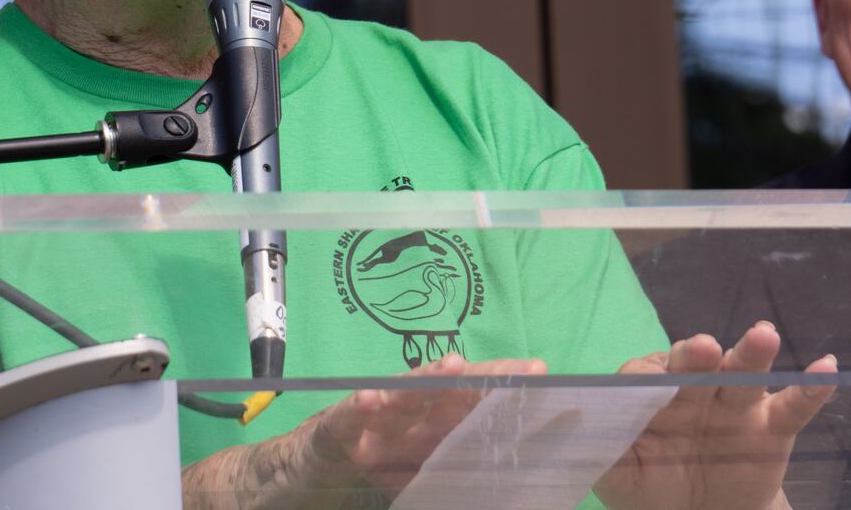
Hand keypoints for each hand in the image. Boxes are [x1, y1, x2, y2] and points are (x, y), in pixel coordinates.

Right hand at [182, 353, 545, 509]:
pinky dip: (359, 407)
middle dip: (490, 378)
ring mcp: (370, 417)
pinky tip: (372, 398)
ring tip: (456, 368)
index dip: (513, 395)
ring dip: (429, 380)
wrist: (299, 482)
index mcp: (430, 427)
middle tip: (530, 370)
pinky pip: (347, 417)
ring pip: (404, 394)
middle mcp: (405, 413)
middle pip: (452, 390)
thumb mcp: (419, 478)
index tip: (552, 386)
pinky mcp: (332, 429)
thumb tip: (516, 479)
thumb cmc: (364, 477)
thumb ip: (455, 473)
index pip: (478, 406)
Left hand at [594, 322, 836, 509]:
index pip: (647, 376)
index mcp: (649, 397)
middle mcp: (692, 390)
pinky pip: (792, 406)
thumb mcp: (619, 477)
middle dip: (698, 356)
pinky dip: (810, 388)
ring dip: (753, 354)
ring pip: (743, 375)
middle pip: (695, 367)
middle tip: (706, 348)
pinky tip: (826, 369)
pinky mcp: (770, 428)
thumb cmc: (651, 488)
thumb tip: (564, 417)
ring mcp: (733, 405)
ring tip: (764, 334)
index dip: (652, 376)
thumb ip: (598, 448)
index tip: (657, 379)